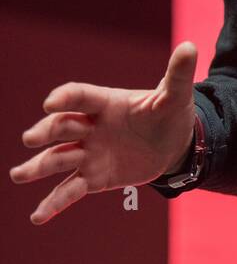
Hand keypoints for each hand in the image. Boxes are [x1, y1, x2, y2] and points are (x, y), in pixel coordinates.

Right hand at [9, 41, 198, 224]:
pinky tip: (37, 217)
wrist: (172, 145)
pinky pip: (69, 191)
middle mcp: (90, 127)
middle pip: (62, 126)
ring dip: (38, 167)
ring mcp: (89, 153)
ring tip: (18, 175)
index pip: (81, 97)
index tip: (50, 103)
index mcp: (106, 103)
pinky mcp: (93, 178)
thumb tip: (190, 46)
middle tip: (31, 139)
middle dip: (46, 131)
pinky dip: (53, 204)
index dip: (65, 98)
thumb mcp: (176, 97)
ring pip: (58, 159)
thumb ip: (177, 75)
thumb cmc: (169, 115)